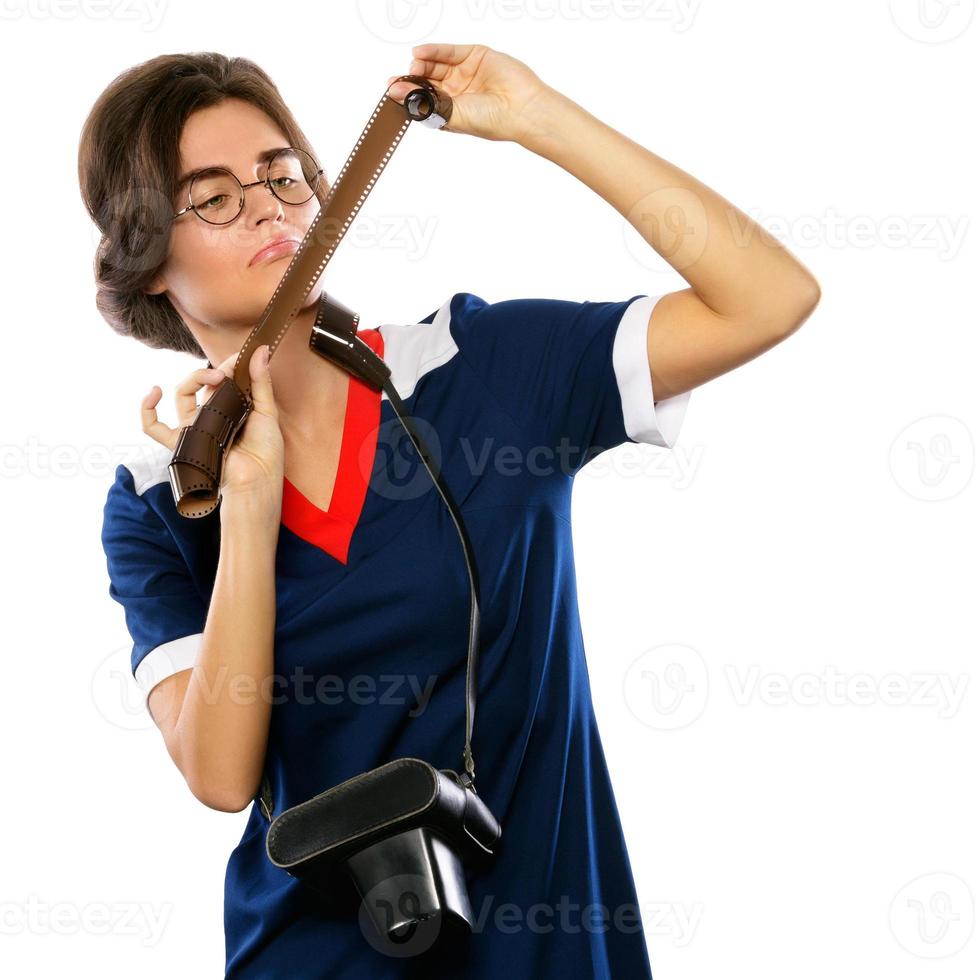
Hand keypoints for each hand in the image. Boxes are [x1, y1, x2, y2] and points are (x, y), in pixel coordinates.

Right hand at [140, 346, 284, 503]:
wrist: (259, 479)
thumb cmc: (265, 452)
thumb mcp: (267, 411)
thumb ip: (261, 381)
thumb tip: (260, 350)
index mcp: (229, 408)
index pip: (220, 379)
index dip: (226, 365)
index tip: (238, 357)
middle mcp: (210, 416)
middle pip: (199, 384)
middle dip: (211, 371)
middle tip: (226, 371)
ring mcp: (195, 429)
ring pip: (181, 396)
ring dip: (194, 379)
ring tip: (214, 377)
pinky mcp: (184, 443)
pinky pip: (155, 429)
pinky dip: (147, 410)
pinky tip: (154, 392)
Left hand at [386, 43, 552, 143]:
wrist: (520, 109)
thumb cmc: (491, 120)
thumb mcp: (451, 115)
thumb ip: (424, 102)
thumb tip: (397, 93)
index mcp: (452, 110)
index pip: (424, 98)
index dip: (408, 93)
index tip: (392, 89)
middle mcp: (458, 91)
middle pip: (428, 79)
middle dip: (413, 78)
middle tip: (400, 77)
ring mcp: (467, 73)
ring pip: (438, 64)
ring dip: (422, 63)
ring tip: (413, 65)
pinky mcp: (476, 56)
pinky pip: (451, 51)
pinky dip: (434, 50)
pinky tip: (420, 53)